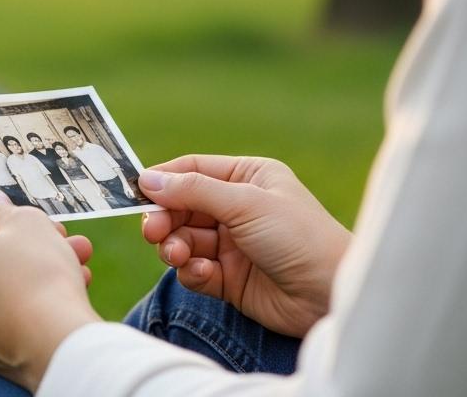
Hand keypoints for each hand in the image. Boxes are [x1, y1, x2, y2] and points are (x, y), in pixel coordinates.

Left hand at [0, 190, 99, 392]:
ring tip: (74, 257)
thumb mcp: (27, 223)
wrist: (55, 348)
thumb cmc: (38, 277)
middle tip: (53, 230)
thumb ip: (2, 208)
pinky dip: (20, 297)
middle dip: (16, 236)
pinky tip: (63, 290)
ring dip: (27, 265)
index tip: (6, 203)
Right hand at [138, 155, 351, 337]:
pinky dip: (192, 272)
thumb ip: (193, 190)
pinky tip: (206, 275)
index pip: (191, 170)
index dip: (162, 180)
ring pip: (182, 239)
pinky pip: (193, 269)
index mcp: (247, 178)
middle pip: (180, 208)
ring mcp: (232, 245)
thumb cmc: (300, 238)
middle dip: (164, 219)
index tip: (134, 192)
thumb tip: (146, 179)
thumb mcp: (245, 203)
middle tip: (153, 231)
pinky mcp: (229, 278)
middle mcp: (237, 208)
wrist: (332, 296)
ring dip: (174, 247)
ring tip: (177, 256)